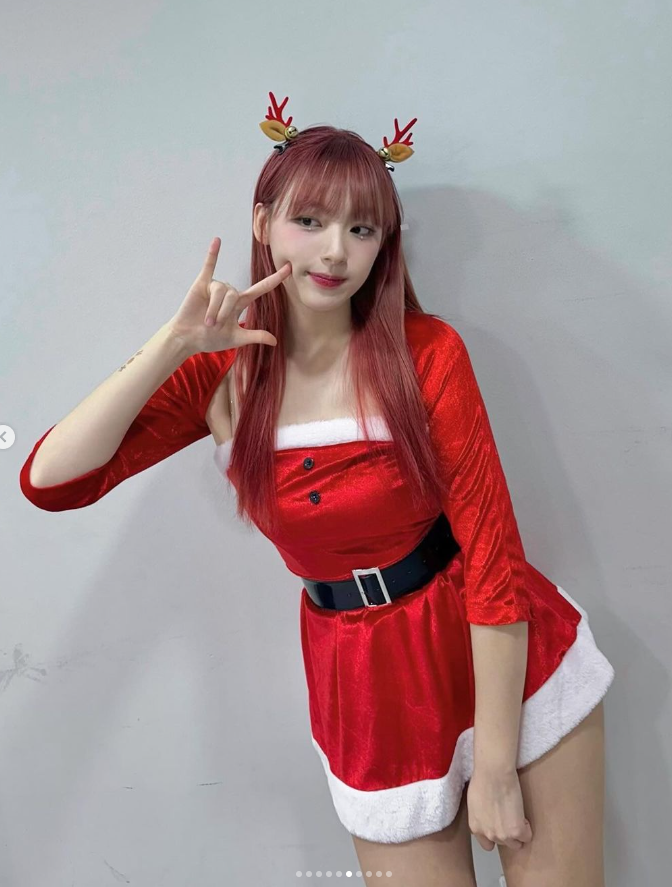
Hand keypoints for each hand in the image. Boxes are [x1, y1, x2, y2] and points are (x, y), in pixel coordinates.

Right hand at [167, 236, 291, 355]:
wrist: (189, 338)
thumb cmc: (210, 338)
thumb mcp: (236, 338)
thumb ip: (255, 336)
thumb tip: (275, 341)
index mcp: (239, 303)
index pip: (261, 289)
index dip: (275, 279)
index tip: (289, 269)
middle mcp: (229, 292)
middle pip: (234, 296)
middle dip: (224, 313)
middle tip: (214, 327)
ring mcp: (216, 286)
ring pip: (221, 292)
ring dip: (214, 309)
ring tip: (207, 321)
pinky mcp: (202, 283)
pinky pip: (209, 266)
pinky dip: (213, 254)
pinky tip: (217, 241)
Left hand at [466, 768, 532, 851]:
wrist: (493, 774)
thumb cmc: (482, 780)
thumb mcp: (475, 802)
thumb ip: (480, 815)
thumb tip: (487, 816)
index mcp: (476, 827)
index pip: (487, 844)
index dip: (495, 835)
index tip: (499, 827)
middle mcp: (488, 834)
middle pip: (503, 843)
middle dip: (507, 833)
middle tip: (510, 819)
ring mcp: (503, 835)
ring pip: (515, 844)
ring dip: (518, 833)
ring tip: (517, 816)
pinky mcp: (517, 831)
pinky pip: (527, 836)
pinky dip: (527, 828)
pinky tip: (523, 815)